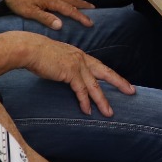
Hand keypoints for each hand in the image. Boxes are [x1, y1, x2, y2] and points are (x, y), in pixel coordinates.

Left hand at [1, 0, 94, 29]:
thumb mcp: (29, 12)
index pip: (69, 10)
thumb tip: (61, 26)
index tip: (90, 23)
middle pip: (71, 0)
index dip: (80, 17)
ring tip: (83, 5)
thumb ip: (45, 18)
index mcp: (50, 1)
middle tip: (93, 9)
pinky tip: (63, 0)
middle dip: (83, 5)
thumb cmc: (17, 0)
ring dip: (76, 1)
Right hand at [17, 34, 134, 115]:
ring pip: (94, 85)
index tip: (122, 82)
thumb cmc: (38, 54)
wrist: (29, 49)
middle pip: (105, 73)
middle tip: (132, 91)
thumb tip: (69, 77)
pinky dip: (84, 101)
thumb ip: (66, 67)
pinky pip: (80, 90)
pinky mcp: (69, 72)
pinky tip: (88, 111)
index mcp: (80, 55)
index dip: (111, 75)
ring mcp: (77, 65)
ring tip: (109, 113)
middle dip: (119, 83)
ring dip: (102, 101)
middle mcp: (81, 58)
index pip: (100, 67)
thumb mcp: (58, 58)